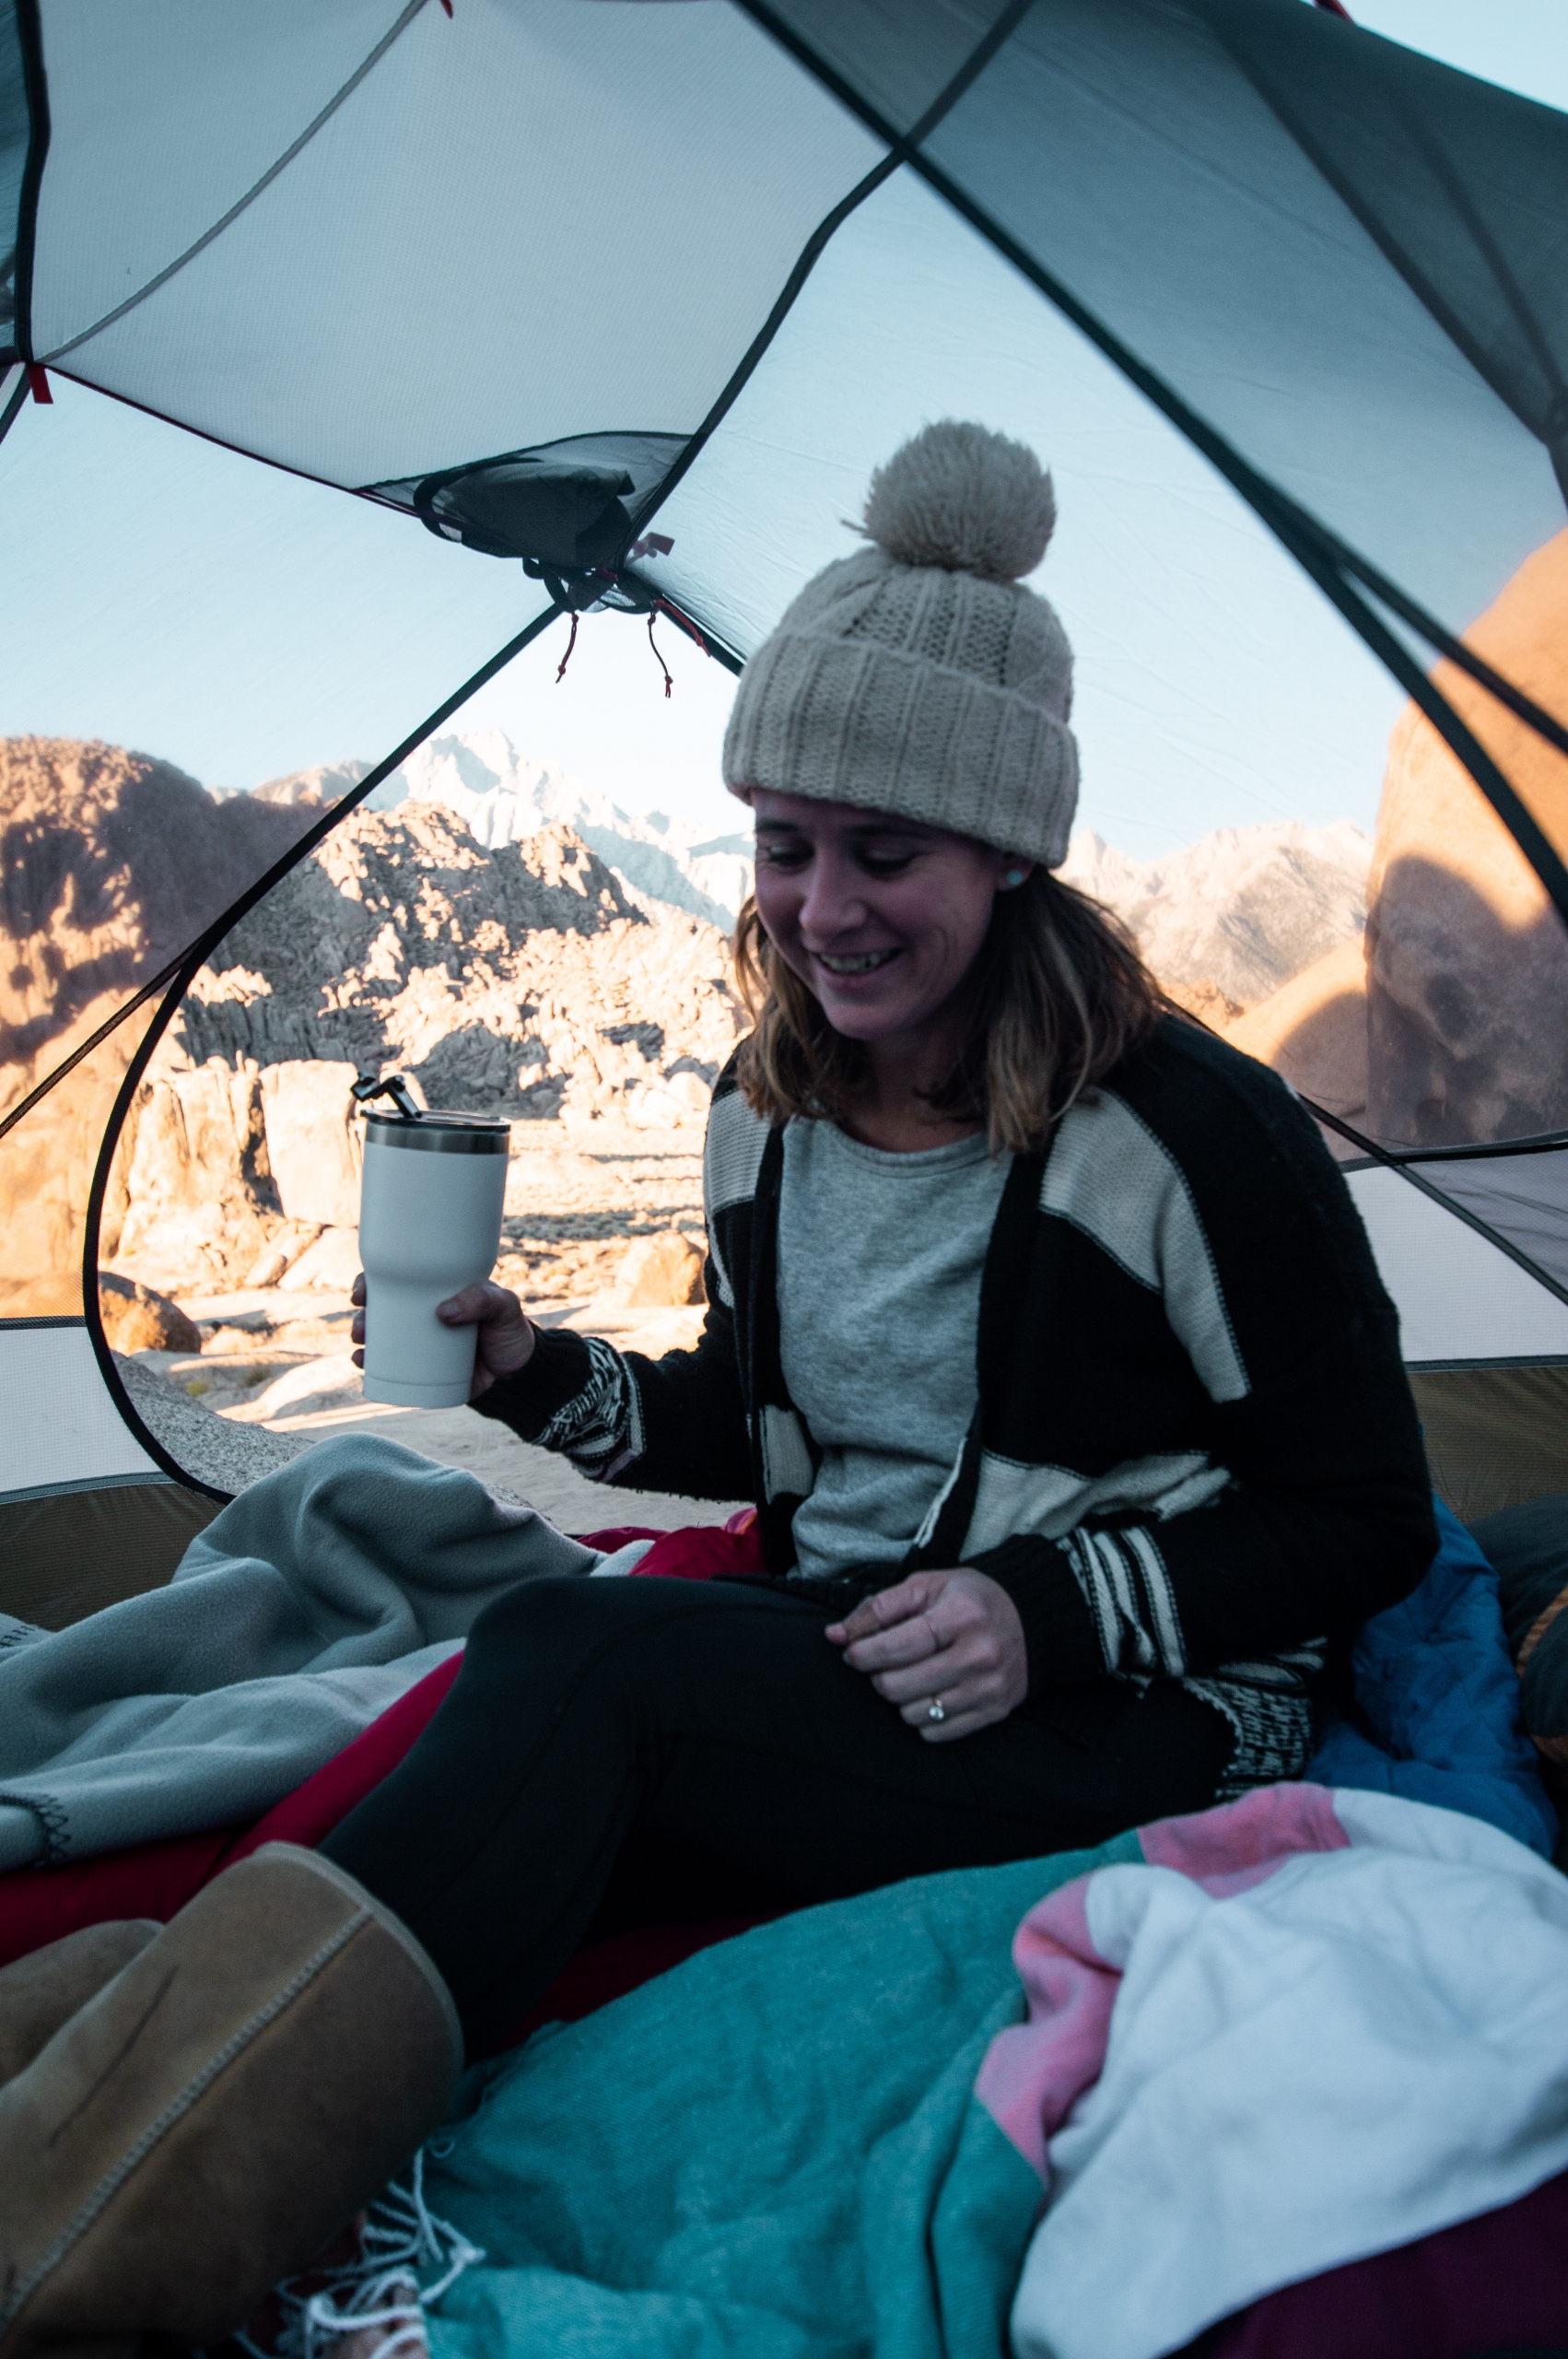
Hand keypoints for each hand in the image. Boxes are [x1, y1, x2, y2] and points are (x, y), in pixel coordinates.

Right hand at [350, 1274, 536, 1399]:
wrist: (520, 1371)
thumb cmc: (510, 1330)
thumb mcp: (503, 1307)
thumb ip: (481, 1301)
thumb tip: (444, 1312)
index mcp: (436, 1292)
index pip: (399, 1279)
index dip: (372, 1281)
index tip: (363, 1290)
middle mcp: (422, 1316)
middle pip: (380, 1309)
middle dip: (361, 1314)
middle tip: (362, 1324)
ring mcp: (419, 1344)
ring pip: (379, 1337)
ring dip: (361, 1337)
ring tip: (361, 1343)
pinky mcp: (420, 1370)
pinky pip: (388, 1366)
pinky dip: (369, 1364)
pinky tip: (360, 1362)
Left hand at [825, 1569, 1026, 1742]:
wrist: (1030, 1620)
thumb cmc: (968, 1600)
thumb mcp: (925, 1587)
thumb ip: (877, 1609)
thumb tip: (835, 1635)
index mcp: (962, 1615)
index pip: (898, 1647)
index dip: (864, 1654)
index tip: (852, 1654)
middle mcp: (980, 1655)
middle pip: (899, 1686)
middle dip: (879, 1677)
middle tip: (883, 1664)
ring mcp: (990, 1688)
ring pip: (914, 1714)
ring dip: (901, 1698)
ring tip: (911, 1677)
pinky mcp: (995, 1712)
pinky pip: (937, 1733)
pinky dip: (923, 1717)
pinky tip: (930, 1693)